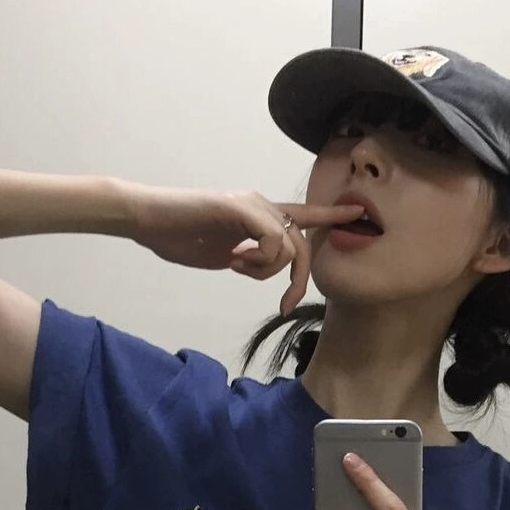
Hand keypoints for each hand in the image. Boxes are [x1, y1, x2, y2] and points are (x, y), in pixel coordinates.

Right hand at [128, 184, 363, 313]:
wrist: (149, 221)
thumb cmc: (180, 237)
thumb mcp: (226, 254)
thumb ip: (251, 258)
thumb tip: (262, 267)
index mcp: (259, 215)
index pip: (304, 215)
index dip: (332, 215)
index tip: (359, 215)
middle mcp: (261, 204)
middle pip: (303, 243)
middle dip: (299, 280)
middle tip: (284, 306)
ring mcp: (252, 203)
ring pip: (288, 246)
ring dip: (267, 270)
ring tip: (237, 265)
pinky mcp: (240, 207)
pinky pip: (272, 241)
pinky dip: (257, 260)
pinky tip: (233, 258)